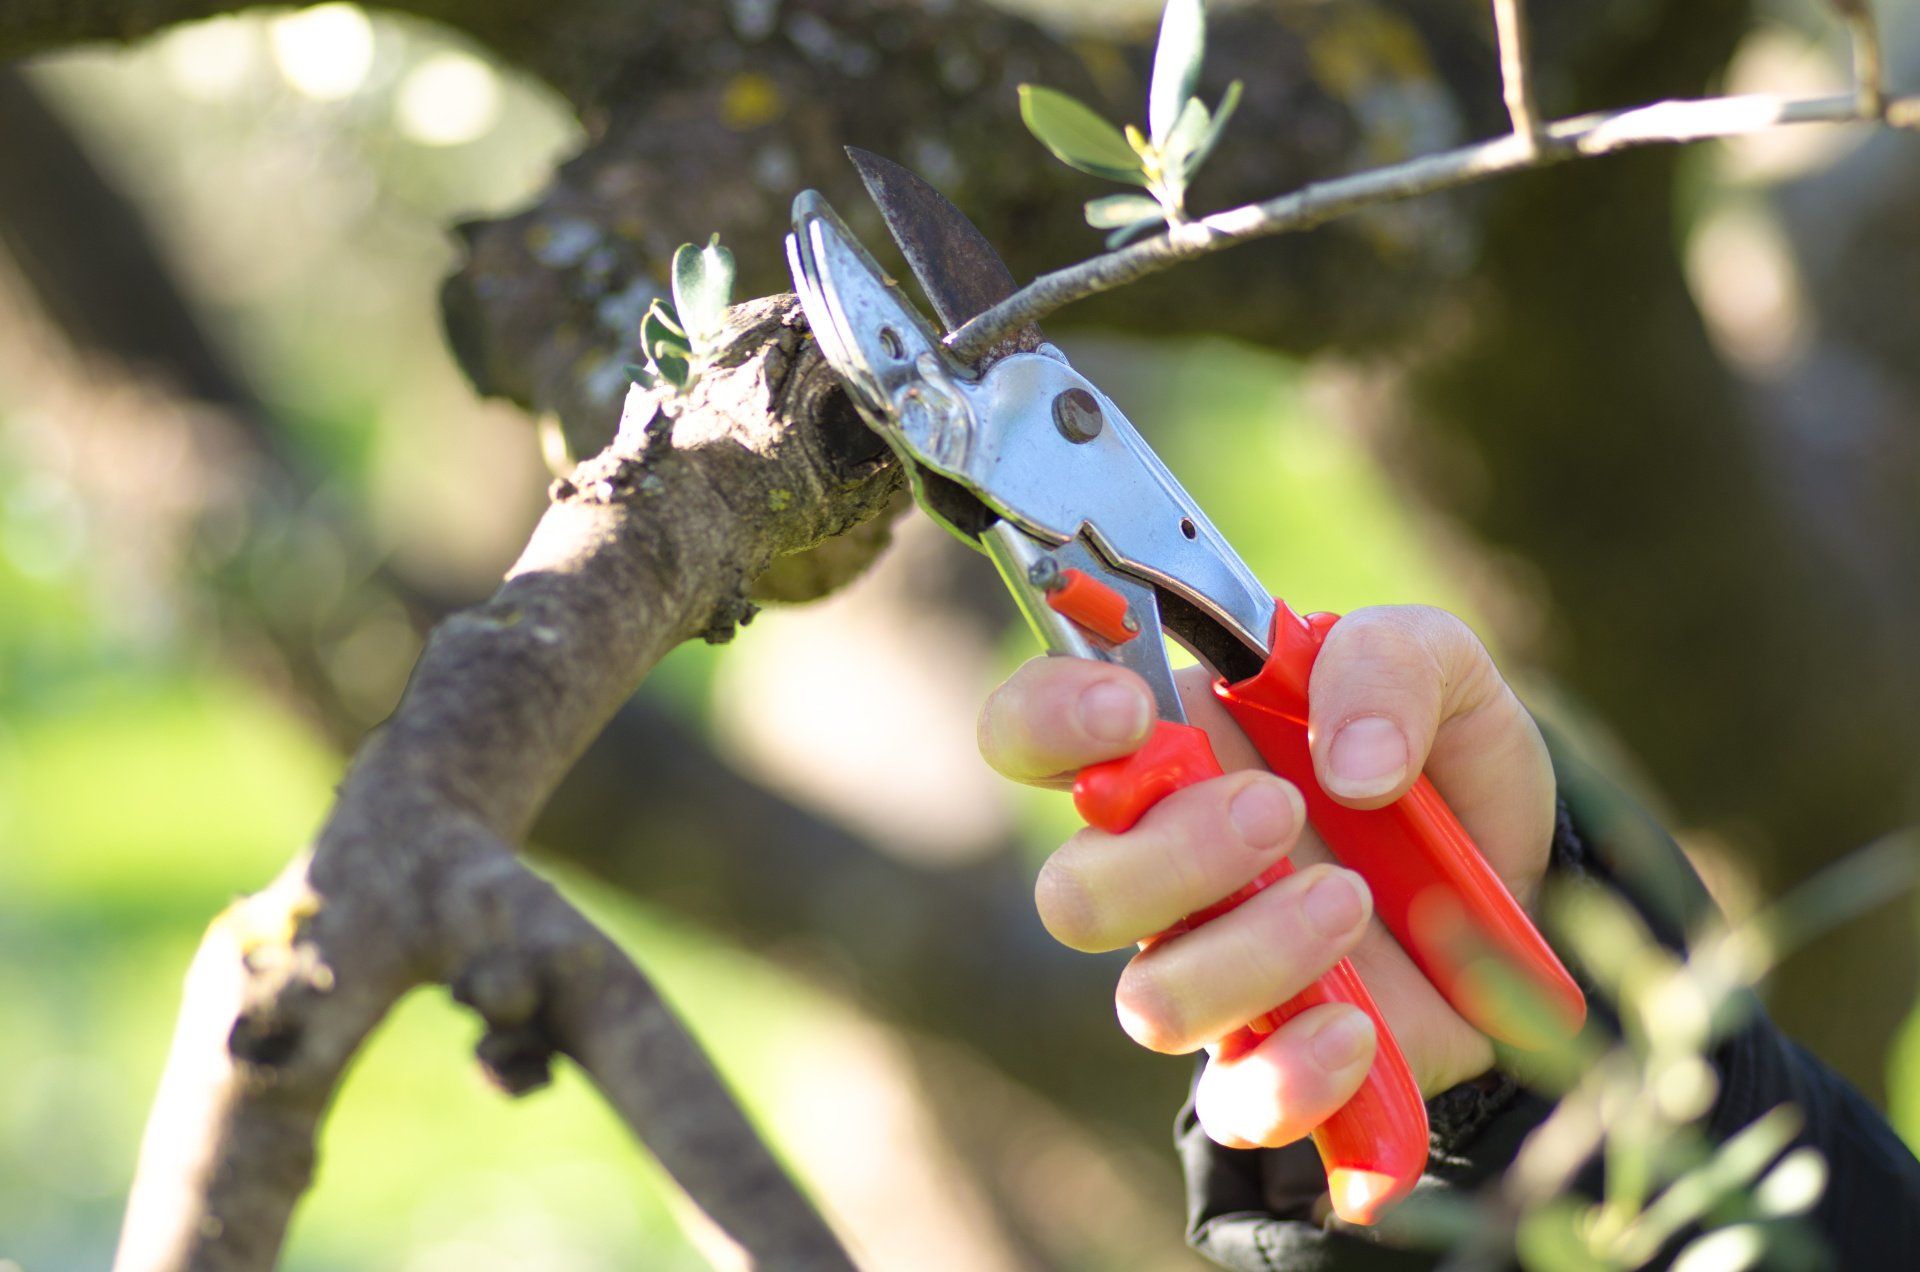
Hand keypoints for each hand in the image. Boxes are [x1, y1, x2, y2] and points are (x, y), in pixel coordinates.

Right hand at [977, 606, 1554, 1150]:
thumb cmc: (1442, 760)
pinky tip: (1360, 1026)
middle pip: (1073, 894)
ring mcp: (1208, 972)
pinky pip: (1234, 1105)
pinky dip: (1293, 1075)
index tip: (1132, 712)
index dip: (1045, 724)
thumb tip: (1349, 762)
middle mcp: (1159, 868)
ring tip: (1351, 898)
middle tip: (1282, 809)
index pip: (1028, 737)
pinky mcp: (1274, 1063)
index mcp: (1166, 750)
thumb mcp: (1441, 667)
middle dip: (1172, 855)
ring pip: (1150, 1002)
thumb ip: (1386, 666)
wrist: (1528, 893)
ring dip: (1251, 952)